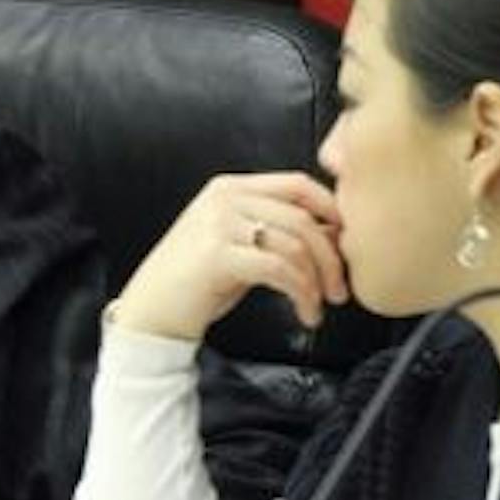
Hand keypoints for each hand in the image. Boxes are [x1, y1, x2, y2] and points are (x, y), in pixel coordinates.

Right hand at [110, 172, 349, 341]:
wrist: (151, 314)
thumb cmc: (195, 285)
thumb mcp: (237, 246)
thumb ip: (275, 231)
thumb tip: (334, 233)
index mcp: (229, 188)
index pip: (298, 185)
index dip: (332, 211)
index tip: (348, 242)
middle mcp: (223, 199)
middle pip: (302, 216)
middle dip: (332, 256)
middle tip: (341, 288)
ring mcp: (218, 224)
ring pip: (294, 243)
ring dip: (317, 280)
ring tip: (319, 304)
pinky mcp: (217, 255)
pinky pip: (279, 268)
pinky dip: (301, 293)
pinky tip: (304, 311)